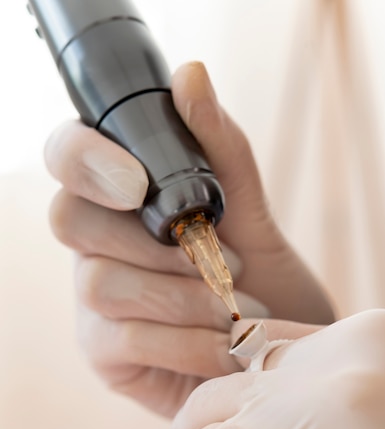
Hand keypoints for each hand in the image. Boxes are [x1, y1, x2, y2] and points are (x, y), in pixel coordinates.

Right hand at [45, 61, 333, 416]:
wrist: (274, 354)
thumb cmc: (261, 282)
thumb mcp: (251, 213)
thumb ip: (221, 150)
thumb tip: (190, 75)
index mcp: (120, 200)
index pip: (66, 157)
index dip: (88, 160)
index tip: (140, 184)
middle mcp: (94, 245)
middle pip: (70, 219)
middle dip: (154, 243)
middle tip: (223, 261)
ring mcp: (91, 302)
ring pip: (100, 282)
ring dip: (181, 297)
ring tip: (236, 309)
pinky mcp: (102, 352)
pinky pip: (125, 338)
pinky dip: (188, 342)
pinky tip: (227, 347)